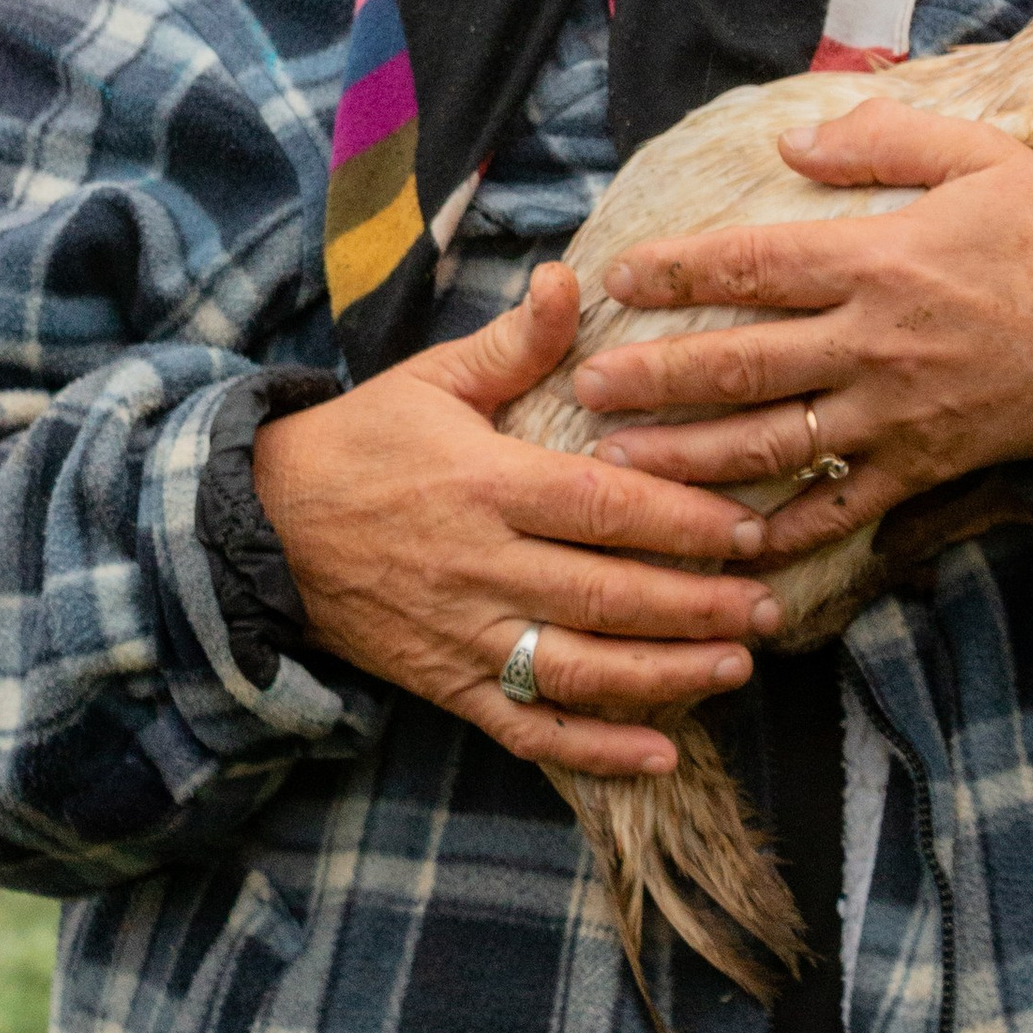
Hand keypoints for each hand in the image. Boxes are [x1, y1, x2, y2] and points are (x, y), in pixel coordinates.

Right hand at [251, 264, 781, 778]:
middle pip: (606, 595)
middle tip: (769, 606)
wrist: (263, 528)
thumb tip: (571, 277)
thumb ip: (513, 342)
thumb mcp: (432, 379)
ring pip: (581, 670)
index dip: (680, 520)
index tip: (746, 527)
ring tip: (737, 668)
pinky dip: (594, 751)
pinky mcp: (448, 686)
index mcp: (486, 483)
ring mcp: (465, 636)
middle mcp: (481, 567)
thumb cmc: (361, 442)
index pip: (603, 506)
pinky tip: (660, 755)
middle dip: (697, 606)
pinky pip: (528, 730)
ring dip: (666, 677)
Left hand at [569, 103, 1032, 562]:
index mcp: (880, 259)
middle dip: (656, 380)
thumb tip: (793, 140)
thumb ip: (883, 138)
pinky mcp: (926, 468)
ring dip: (689, 460)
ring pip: (772, 446)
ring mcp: (898, 415)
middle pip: (743, 366)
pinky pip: (842, 509)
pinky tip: (727, 546)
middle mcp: (876, 342)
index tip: (618, 276)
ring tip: (620, 468)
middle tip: (587, 390)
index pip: (754, 265)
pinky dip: (783, 535)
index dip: (679, 272)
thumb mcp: (981, 155)